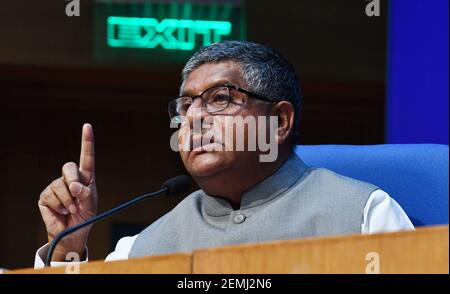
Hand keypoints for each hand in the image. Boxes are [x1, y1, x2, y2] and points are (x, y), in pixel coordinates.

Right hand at [38, 123, 97, 260]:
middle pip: (68, 167)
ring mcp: (57, 186)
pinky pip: (51, 195)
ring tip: (72, 210)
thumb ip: (86, 194)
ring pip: (60, 185)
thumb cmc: (84, 217)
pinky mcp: (46, 195)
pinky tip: (62, 211)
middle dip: (73, 180)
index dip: (86, 141)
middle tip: (78, 196)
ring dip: (68, 201)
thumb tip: (74, 186)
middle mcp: (71, 178)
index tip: (87, 126)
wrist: (72, 233)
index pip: (87, 157)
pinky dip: (59, 205)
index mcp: (86, 178)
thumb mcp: (91, 206)